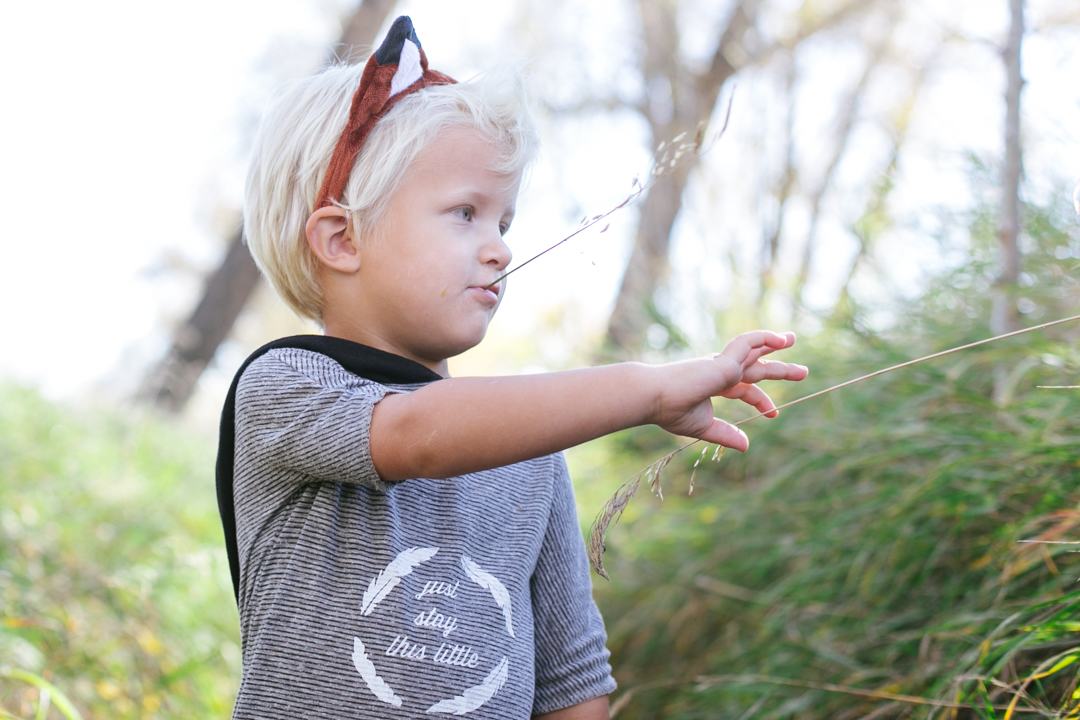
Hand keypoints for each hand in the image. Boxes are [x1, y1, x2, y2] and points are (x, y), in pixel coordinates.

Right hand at [649, 330, 807, 451]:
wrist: (653, 398)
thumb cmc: (670, 411)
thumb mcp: (703, 427)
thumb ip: (725, 434)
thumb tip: (746, 446)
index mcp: (714, 384)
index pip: (744, 389)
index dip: (761, 401)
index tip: (774, 414)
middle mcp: (719, 370)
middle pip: (755, 367)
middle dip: (777, 368)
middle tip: (801, 370)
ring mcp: (722, 364)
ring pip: (754, 350)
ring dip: (774, 344)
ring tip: (792, 338)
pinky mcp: (723, 361)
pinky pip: (747, 342)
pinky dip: (763, 339)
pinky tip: (780, 340)